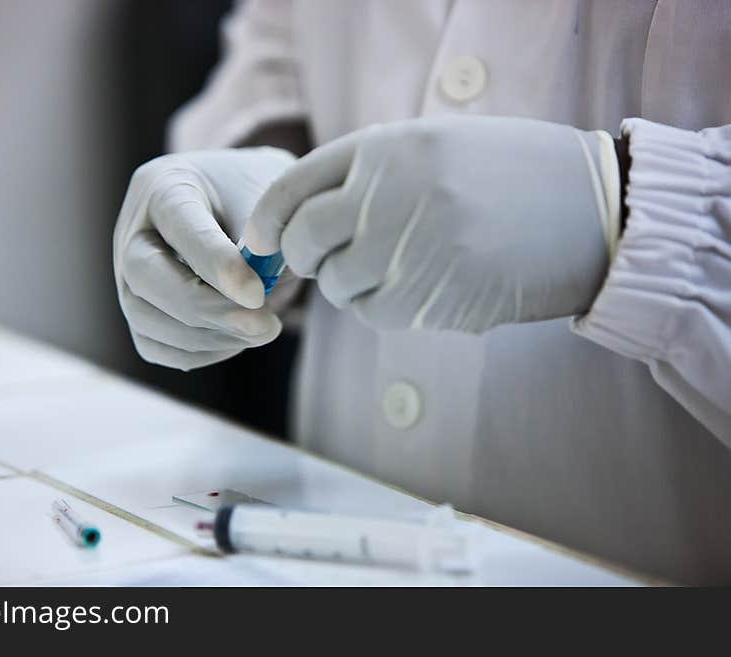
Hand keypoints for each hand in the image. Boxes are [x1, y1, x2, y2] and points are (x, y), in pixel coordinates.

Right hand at [114, 147, 294, 369]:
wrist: (246, 213)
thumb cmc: (258, 200)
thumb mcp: (271, 199)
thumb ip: (263, 235)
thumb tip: (253, 285)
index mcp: (164, 186)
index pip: (179, 226)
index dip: (217, 265)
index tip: (258, 294)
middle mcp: (133, 230)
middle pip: (143, 276)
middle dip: (205, 309)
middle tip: (263, 324)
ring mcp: (127, 274)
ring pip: (145, 319)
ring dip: (208, 337)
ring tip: (262, 329)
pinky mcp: (139, 310)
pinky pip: (156, 347)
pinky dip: (200, 353)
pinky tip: (239, 339)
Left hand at [248, 116, 617, 332]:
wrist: (593, 210)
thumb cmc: (511, 175)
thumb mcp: (436, 146)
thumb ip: (370, 173)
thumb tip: (303, 220)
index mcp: (387, 148)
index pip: (292, 188)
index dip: (267, 221)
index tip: (261, 240)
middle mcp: (391, 195)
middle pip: (306, 242)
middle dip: (305, 258)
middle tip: (324, 260)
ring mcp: (412, 250)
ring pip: (340, 287)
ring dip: (352, 286)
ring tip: (395, 267)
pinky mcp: (436, 299)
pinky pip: (378, 315)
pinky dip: (385, 308)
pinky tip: (420, 288)